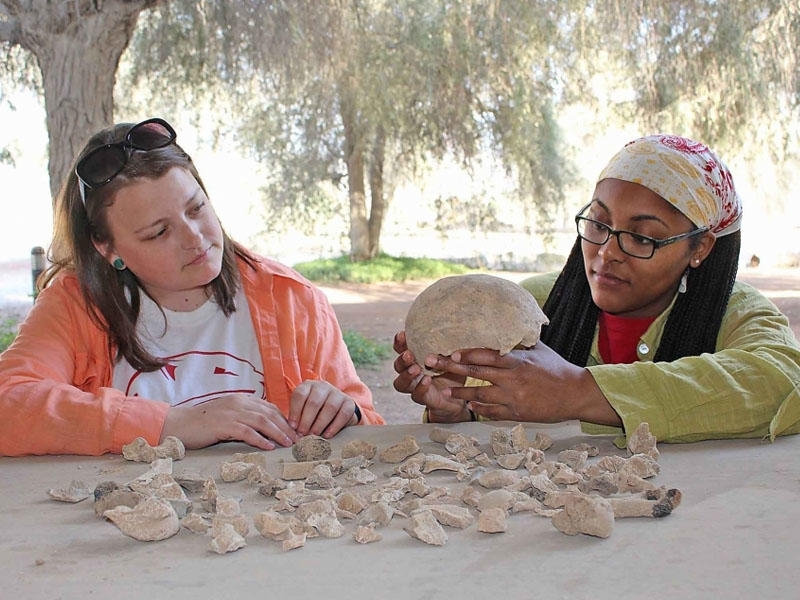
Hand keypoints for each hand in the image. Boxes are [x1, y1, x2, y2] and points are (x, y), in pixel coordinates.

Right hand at [161, 394, 298, 450]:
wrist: (178, 424)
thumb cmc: (202, 423)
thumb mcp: (227, 415)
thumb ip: (244, 417)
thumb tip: (263, 428)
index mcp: (241, 399)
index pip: (269, 407)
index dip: (284, 419)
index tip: (295, 430)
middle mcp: (238, 403)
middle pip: (269, 414)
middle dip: (286, 426)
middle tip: (297, 439)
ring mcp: (231, 413)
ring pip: (262, 421)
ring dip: (278, 433)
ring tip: (288, 443)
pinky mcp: (223, 425)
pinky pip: (246, 432)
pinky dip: (260, 439)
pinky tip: (268, 447)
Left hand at [288, 379, 359, 437]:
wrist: (336, 411)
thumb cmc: (314, 413)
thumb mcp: (303, 411)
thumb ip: (297, 418)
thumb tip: (291, 431)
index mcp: (308, 386)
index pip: (300, 395)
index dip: (295, 411)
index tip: (292, 426)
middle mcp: (323, 387)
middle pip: (314, 402)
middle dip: (307, 420)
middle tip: (302, 433)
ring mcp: (337, 393)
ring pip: (329, 407)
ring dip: (320, 424)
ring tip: (314, 435)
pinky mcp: (349, 403)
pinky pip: (343, 414)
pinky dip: (334, 426)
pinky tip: (326, 435)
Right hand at [391, 331, 471, 422]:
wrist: (460, 395)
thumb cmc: (454, 371)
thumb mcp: (453, 357)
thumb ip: (447, 348)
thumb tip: (450, 333)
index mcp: (416, 358)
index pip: (401, 349)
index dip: (399, 342)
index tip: (402, 335)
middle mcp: (412, 372)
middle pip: (398, 366)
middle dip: (402, 360)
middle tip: (409, 354)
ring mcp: (415, 387)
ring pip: (400, 383)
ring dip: (406, 375)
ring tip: (416, 369)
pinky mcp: (424, 399)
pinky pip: (416, 394)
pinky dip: (420, 387)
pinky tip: (427, 380)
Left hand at [425, 343, 621, 425]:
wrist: (576, 393)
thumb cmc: (557, 367)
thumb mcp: (538, 348)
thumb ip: (519, 340)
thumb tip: (506, 323)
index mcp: (517, 360)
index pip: (486, 355)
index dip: (466, 354)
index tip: (449, 351)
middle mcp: (513, 378)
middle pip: (476, 373)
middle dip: (450, 368)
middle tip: (430, 363)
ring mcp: (514, 397)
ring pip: (480, 395)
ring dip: (460, 392)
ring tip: (443, 389)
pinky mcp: (517, 413)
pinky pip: (493, 412)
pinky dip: (479, 409)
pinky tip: (468, 407)